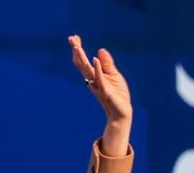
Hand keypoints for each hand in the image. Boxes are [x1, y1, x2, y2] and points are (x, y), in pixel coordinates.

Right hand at [68, 35, 130, 157]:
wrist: (121, 113)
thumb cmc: (117, 95)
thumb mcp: (114, 75)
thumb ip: (107, 64)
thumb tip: (100, 50)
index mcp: (93, 76)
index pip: (83, 61)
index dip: (78, 50)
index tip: (74, 37)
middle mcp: (92, 81)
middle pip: (81, 64)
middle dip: (77, 51)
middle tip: (71, 38)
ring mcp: (98, 86)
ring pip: (87, 71)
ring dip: (82, 58)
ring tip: (77, 47)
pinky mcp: (106, 91)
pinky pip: (100, 79)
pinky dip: (98, 69)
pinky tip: (95, 59)